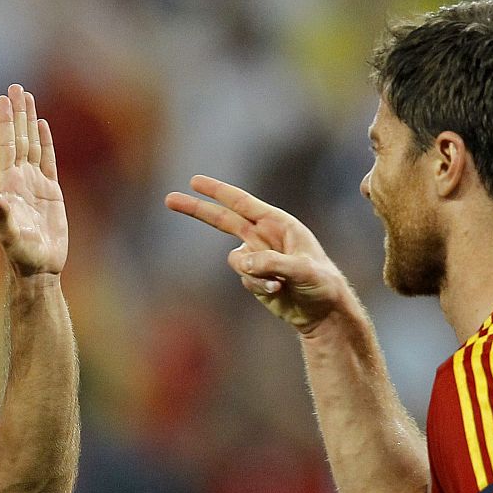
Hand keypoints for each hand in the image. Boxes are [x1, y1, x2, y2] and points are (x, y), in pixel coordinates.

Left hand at [0, 84, 67, 276]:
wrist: (39, 268)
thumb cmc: (20, 254)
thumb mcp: (8, 234)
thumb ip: (0, 213)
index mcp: (7, 185)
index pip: (6, 146)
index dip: (5, 123)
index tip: (3, 99)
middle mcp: (19, 180)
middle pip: (18, 138)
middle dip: (17, 113)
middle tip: (16, 87)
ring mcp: (35, 184)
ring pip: (32, 144)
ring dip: (30, 121)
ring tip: (28, 97)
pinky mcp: (50, 192)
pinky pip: (48, 160)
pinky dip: (45, 142)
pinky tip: (43, 126)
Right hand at [165, 176, 356, 334]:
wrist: (323, 312)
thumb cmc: (322, 283)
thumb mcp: (304, 270)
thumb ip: (273, 263)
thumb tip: (241, 261)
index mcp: (278, 223)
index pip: (242, 203)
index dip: (218, 192)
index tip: (194, 181)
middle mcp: (264, 237)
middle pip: (222, 220)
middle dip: (197, 210)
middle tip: (169, 199)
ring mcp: (257, 258)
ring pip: (236, 261)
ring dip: (254, 274)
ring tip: (279, 285)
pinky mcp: (254, 278)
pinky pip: (244, 280)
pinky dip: (259, 287)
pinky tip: (279, 292)